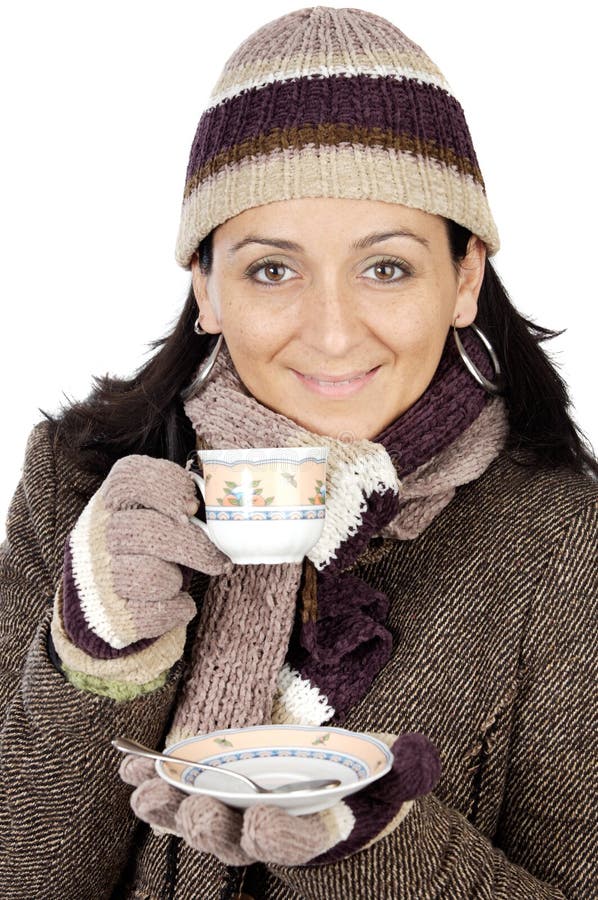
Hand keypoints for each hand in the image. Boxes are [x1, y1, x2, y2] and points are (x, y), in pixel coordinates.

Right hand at [59, 454, 232, 653]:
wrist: (113, 605)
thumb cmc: (150, 551)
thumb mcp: (158, 518)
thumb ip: (182, 504)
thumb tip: (222, 501)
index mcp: (111, 503)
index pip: (127, 479)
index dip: (164, 487)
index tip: (193, 506)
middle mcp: (97, 536)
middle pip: (143, 530)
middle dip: (191, 545)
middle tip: (217, 558)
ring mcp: (98, 577)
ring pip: (148, 575)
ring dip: (174, 580)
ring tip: (178, 580)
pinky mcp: (110, 616)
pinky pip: (153, 614)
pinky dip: (175, 610)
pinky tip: (178, 604)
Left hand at [120, 731, 440, 865]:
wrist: (331, 790)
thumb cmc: (360, 783)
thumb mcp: (392, 773)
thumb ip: (405, 767)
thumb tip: (419, 753)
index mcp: (312, 830)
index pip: (293, 843)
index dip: (278, 836)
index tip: (266, 818)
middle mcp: (267, 832)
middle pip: (232, 842)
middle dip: (212, 826)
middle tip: (198, 808)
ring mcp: (234, 816)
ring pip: (195, 823)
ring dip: (167, 807)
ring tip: (143, 788)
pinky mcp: (211, 792)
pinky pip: (177, 795)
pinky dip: (153, 782)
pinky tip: (130, 766)